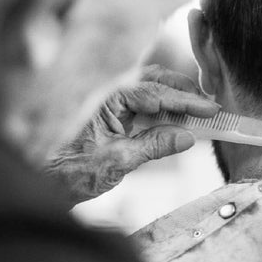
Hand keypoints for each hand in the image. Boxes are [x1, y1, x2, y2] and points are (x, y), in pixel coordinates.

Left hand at [47, 65, 219, 207]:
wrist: (50, 181)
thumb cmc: (76, 171)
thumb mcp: (119, 161)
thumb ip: (155, 145)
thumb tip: (187, 137)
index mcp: (110, 99)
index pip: (156, 92)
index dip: (186, 101)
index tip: (211, 109)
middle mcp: (111, 94)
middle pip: (154, 79)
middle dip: (183, 90)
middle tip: (209, 107)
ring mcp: (112, 103)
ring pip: (150, 88)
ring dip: (175, 96)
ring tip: (198, 111)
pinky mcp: (114, 114)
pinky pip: (144, 103)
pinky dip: (164, 108)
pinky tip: (176, 119)